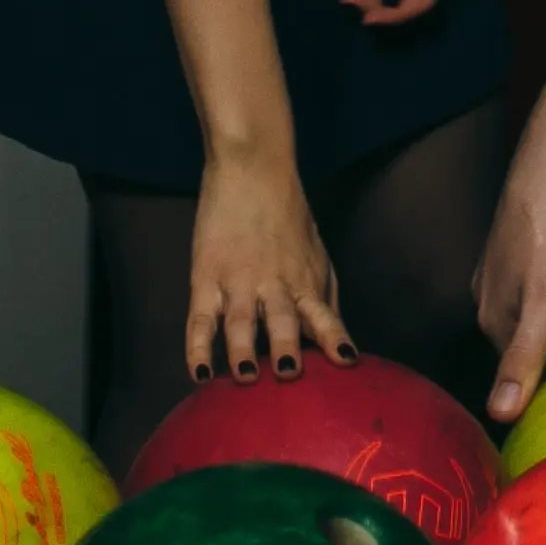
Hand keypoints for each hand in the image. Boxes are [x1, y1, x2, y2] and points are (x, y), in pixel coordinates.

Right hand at [187, 150, 353, 386]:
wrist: (252, 168)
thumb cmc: (288, 216)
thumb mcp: (316, 255)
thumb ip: (324, 299)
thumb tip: (337, 344)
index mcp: (304, 282)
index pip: (324, 315)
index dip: (334, 339)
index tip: (347, 362)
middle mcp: (274, 284)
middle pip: (282, 319)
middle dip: (285, 346)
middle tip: (288, 372)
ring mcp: (238, 281)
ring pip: (241, 321)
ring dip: (243, 349)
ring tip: (245, 376)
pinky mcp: (206, 277)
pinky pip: (201, 320)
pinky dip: (198, 349)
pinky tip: (200, 374)